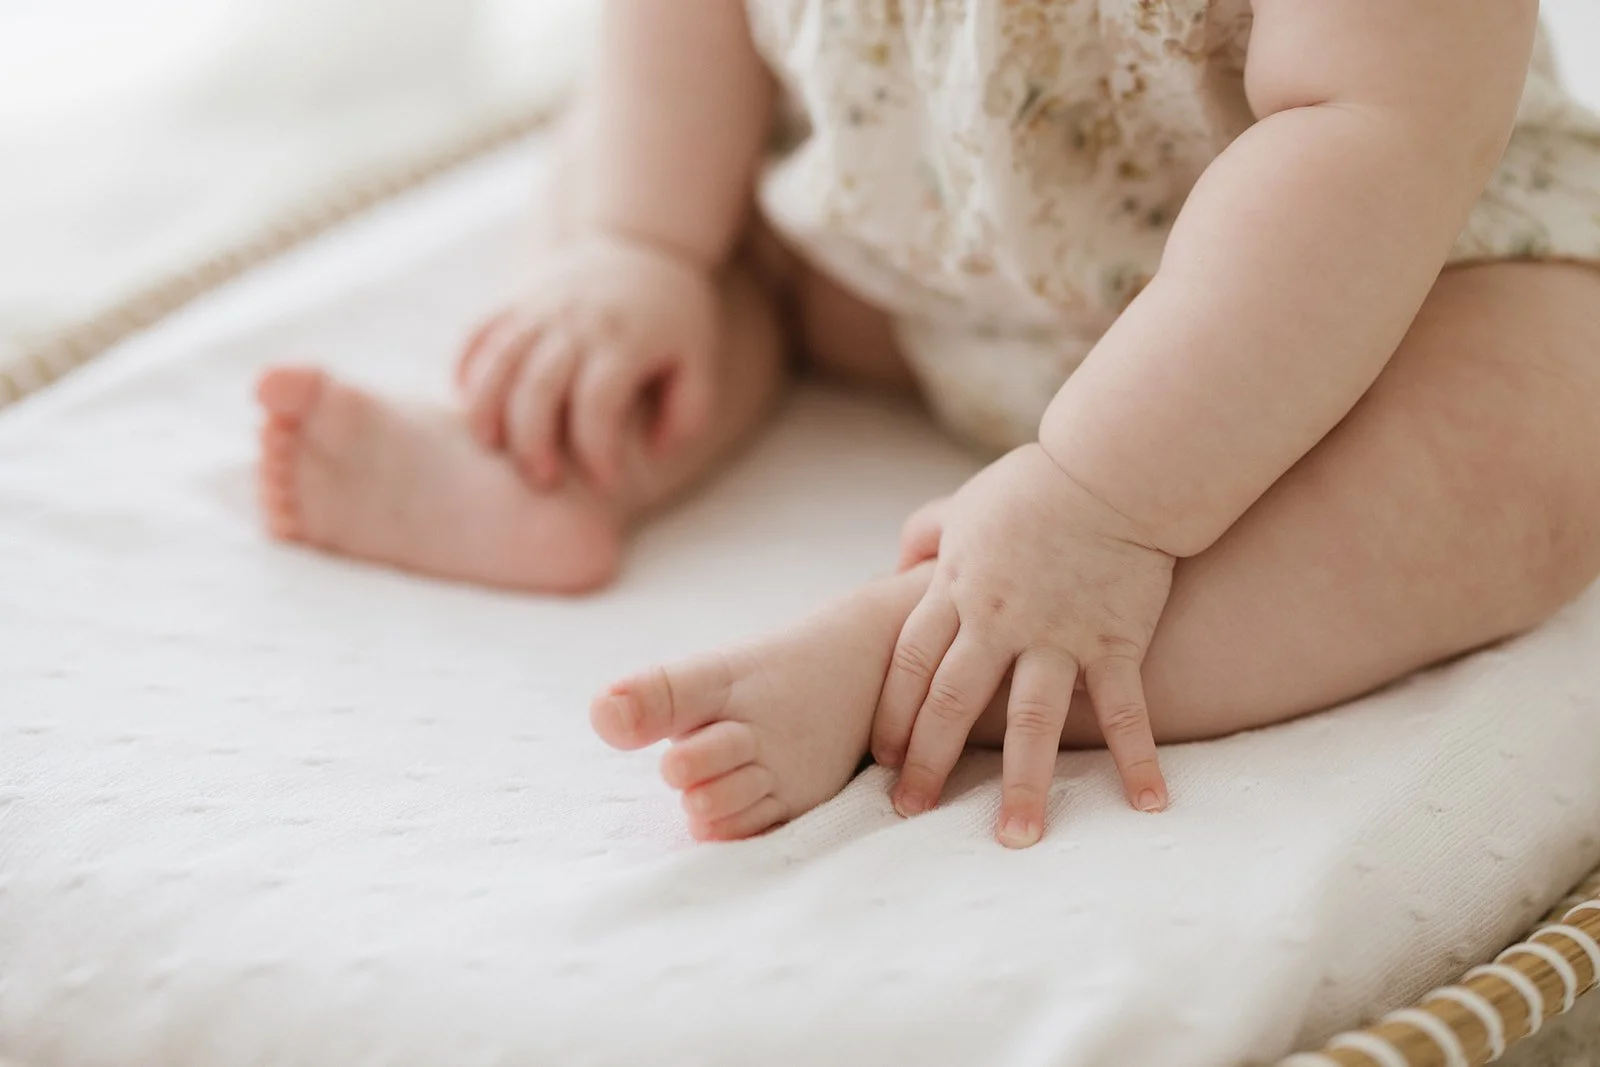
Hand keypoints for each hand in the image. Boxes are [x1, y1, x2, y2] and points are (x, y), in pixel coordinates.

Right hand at [455, 232, 718, 489]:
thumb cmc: (676, 317)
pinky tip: (467, 404)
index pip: (600, 401)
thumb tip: (655, 455)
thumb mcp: (701, 360)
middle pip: (540, 384)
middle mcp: (578, 322)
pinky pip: (481, 333)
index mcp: (626, 341)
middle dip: (534, 440)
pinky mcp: (517, 300)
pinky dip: (468, 368)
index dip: (599, 449)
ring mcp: (541, 307)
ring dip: (487, 407)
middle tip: (543, 481)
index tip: (606, 483)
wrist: (644, 241)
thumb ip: (688, 412)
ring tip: (489, 447)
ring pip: (500, 359)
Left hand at [872, 444, 1175, 846]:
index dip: (891, 714)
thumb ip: (925, 535)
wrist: (1113, 468)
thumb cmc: (1036, 485)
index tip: (879, 759)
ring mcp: (1057, 635)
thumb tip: (897, 563)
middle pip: (952, 701)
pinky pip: (1124, 710)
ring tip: (1015, 839)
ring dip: (1024, 784)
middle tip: (908, 812)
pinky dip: (1136, 758)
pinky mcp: (1113, 641)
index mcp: (956, 589)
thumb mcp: (964, 505)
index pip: (909, 664)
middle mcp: (998, 620)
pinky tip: (1147, 805)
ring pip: (1030, 720)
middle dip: (927, 761)